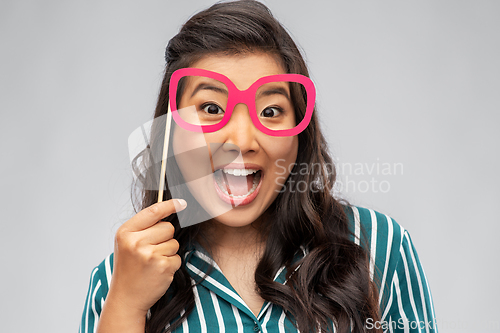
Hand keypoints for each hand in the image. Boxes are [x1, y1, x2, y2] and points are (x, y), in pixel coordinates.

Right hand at [108, 199, 186, 314]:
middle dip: (165, 237)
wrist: (126, 298)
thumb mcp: (127, 243)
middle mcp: (136, 242)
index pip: (153, 212)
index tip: (181, 203)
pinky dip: (171, 264)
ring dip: (168, 252)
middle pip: (168, 227)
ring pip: (174, 243)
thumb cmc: (129, 268)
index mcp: (125, 233)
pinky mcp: (162, 266)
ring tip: (152, 263)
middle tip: (151, 251)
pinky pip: (177, 257)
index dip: (170, 205)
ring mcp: (149, 255)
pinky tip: (158, 272)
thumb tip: (170, 208)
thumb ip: (143, 227)